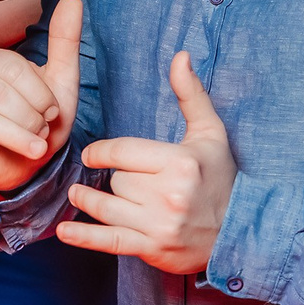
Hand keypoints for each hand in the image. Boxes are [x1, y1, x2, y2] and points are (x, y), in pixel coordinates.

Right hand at [0, 0, 81, 190]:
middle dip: (30, 118)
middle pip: (0, 91)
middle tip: (41, 131)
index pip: (15, 69)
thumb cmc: (42, 123)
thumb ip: (65, 41)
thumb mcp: (62, 81)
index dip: (40, 95)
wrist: (29, 166)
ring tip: (31, 145)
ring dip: (17, 134)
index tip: (53, 114)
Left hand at [58, 50, 233, 273]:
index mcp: (180, 163)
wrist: (239, 231)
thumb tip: (180, 55)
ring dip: (89, 202)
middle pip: (117, 181)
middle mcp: (169, 195)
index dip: (102, 152)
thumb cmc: (221, 177)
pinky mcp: (153, 248)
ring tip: (77, 196)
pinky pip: (110, 241)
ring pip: (108, 207)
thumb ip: (190, 94)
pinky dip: (84, 237)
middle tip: (123, 182)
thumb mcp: (211, 132)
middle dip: (116, 180)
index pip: (123, 153)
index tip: (93, 155)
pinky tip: (64, 231)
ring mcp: (160, 225)